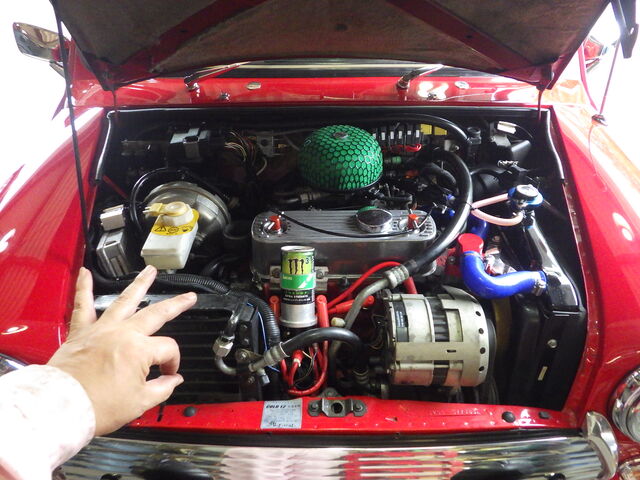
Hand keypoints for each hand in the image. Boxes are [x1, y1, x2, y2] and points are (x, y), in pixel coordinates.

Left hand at [48, 265, 196, 435]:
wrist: (61, 408)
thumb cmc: (97, 406)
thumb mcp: (139, 403)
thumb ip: (162, 388)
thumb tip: (173, 381)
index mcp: (139, 350)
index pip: (168, 349)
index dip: (172, 363)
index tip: (168, 375)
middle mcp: (122, 334)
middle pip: (156, 313)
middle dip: (176, 305)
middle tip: (189, 297)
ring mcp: (101, 330)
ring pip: (125, 300)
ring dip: (140, 284)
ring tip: (150, 271)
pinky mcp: (81, 333)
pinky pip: (82, 305)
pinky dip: (83, 288)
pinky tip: (84, 273)